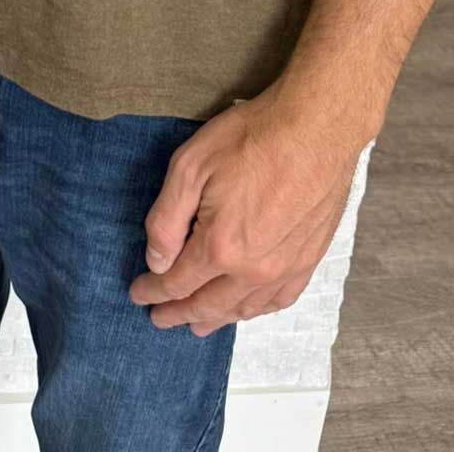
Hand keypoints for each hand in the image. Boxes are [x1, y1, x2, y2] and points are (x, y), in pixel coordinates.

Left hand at [128, 89, 363, 337]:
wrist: (316, 129)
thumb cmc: (250, 138)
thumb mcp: (190, 165)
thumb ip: (167, 218)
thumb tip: (156, 260)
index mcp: (220, 246)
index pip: (177, 282)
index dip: (154, 291)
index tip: (138, 295)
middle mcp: (253, 269)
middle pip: (208, 304)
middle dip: (178, 313)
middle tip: (159, 319)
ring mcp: (284, 269)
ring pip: (243, 309)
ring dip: (215, 319)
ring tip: (197, 324)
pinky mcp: (308, 260)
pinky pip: (278, 301)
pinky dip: (255, 311)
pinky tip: (247, 309)